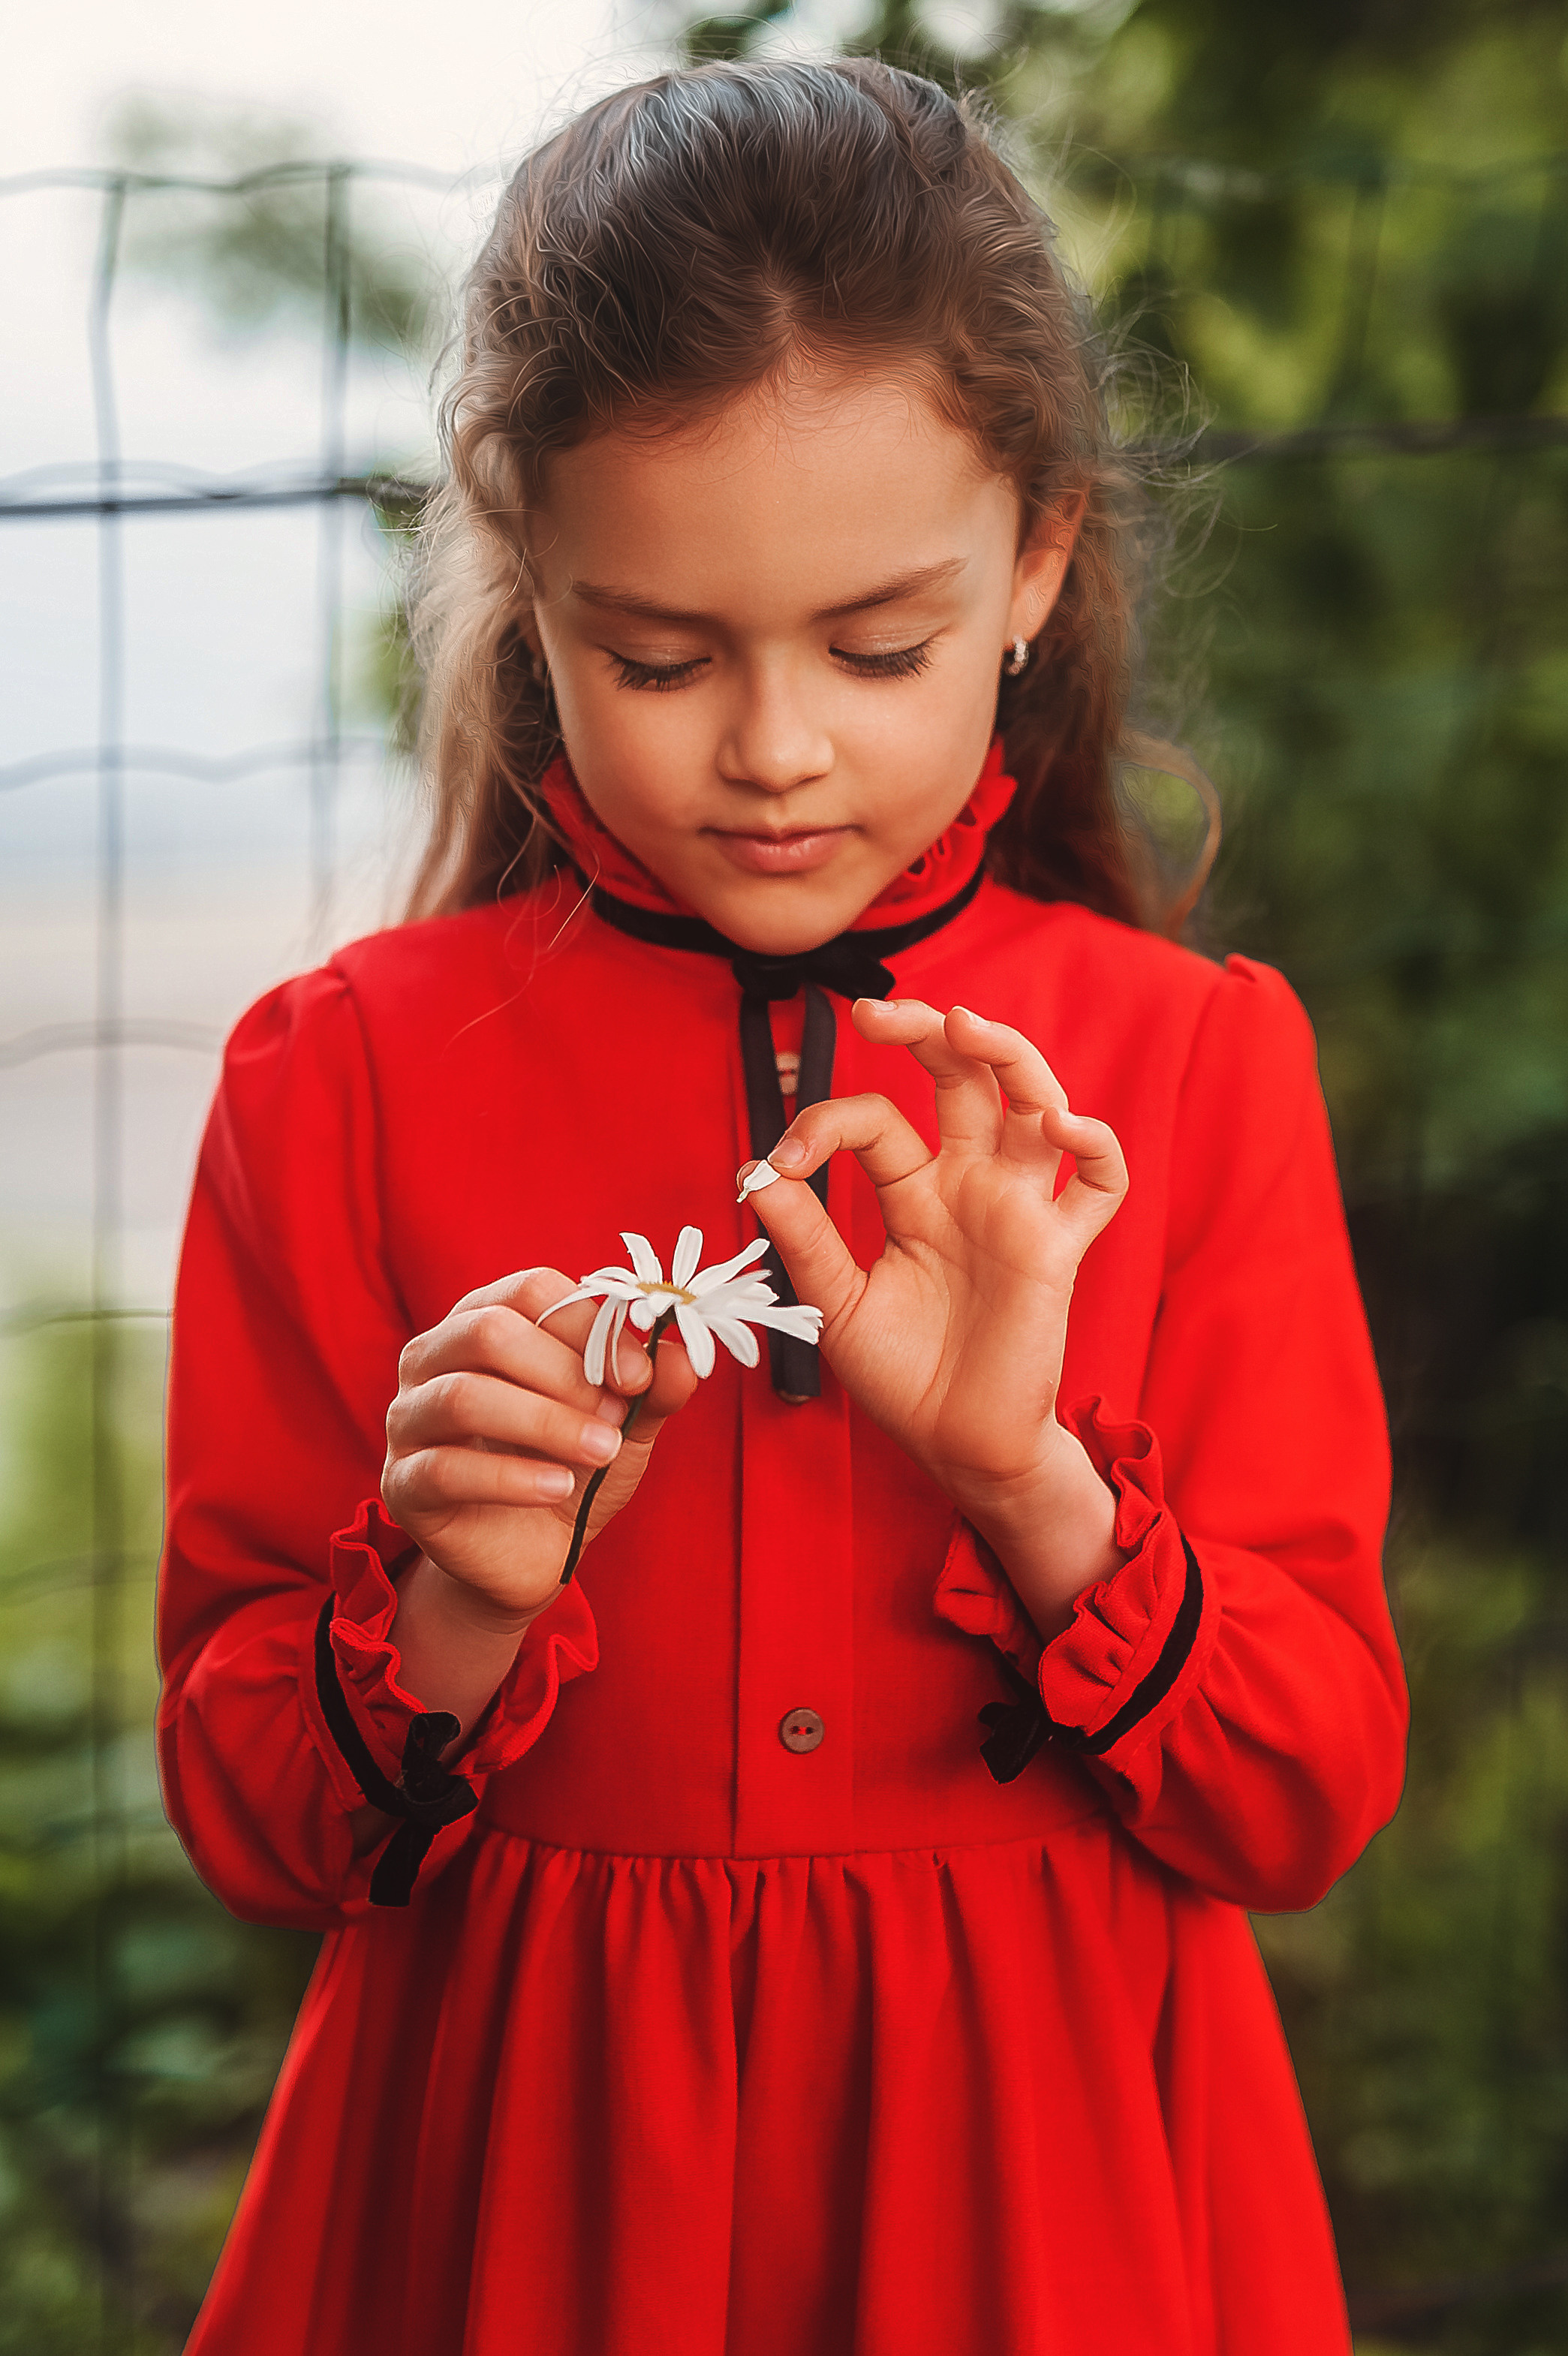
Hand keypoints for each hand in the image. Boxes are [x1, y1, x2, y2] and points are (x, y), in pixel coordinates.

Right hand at [382, 1267, 698, 1633]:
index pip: (530, 1291)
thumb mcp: (625, 1420)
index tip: (640, 1372)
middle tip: (618, 1413)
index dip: (591, 1326)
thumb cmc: (574, 1464)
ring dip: (546, 1422)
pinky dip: (513, 1478)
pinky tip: (558, 1488)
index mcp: (485, 1320)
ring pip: (464, 1396)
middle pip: (488, 1332)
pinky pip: (446, 1469)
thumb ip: (653, 1385)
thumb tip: (683, 1356)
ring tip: (600, 1450)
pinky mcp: (403, 1484)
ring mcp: (408, 1419)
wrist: (538, 1553)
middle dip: (566, 1374)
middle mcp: (433, 1358)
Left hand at [744, 999, 1129, 1627]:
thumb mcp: (836, 1304)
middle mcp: (970, 1186)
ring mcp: (1018, 1210)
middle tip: (879, 1010)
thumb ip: (805, 1238)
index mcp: (914, 1193)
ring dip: (1008, 1055)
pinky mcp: (1058, 1250)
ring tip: (966, 1026)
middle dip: (927, 1031)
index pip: (877, 1121)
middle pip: (964, 1079)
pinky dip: (1095, 1142)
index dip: (824, 1124)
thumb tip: (757, 1172)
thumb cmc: (903, 1378)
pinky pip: (1099, 1183)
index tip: (780, 1164)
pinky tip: (1059, 1124)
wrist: (958, 1448)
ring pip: (1034, 1103)